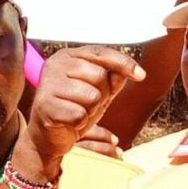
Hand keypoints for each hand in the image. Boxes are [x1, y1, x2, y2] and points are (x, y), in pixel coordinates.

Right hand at [19, 46, 143, 175]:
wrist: (49, 135)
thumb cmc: (73, 108)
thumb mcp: (98, 92)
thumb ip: (112, 79)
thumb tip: (125, 73)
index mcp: (68, 56)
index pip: (101, 53)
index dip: (124, 63)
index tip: (141, 75)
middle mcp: (56, 65)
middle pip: (99, 76)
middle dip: (102, 94)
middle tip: (88, 104)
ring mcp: (48, 85)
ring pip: (92, 96)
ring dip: (91, 110)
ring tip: (78, 111)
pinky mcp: (46, 106)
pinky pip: (80, 115)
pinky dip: (80, 122)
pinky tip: (69, 121)